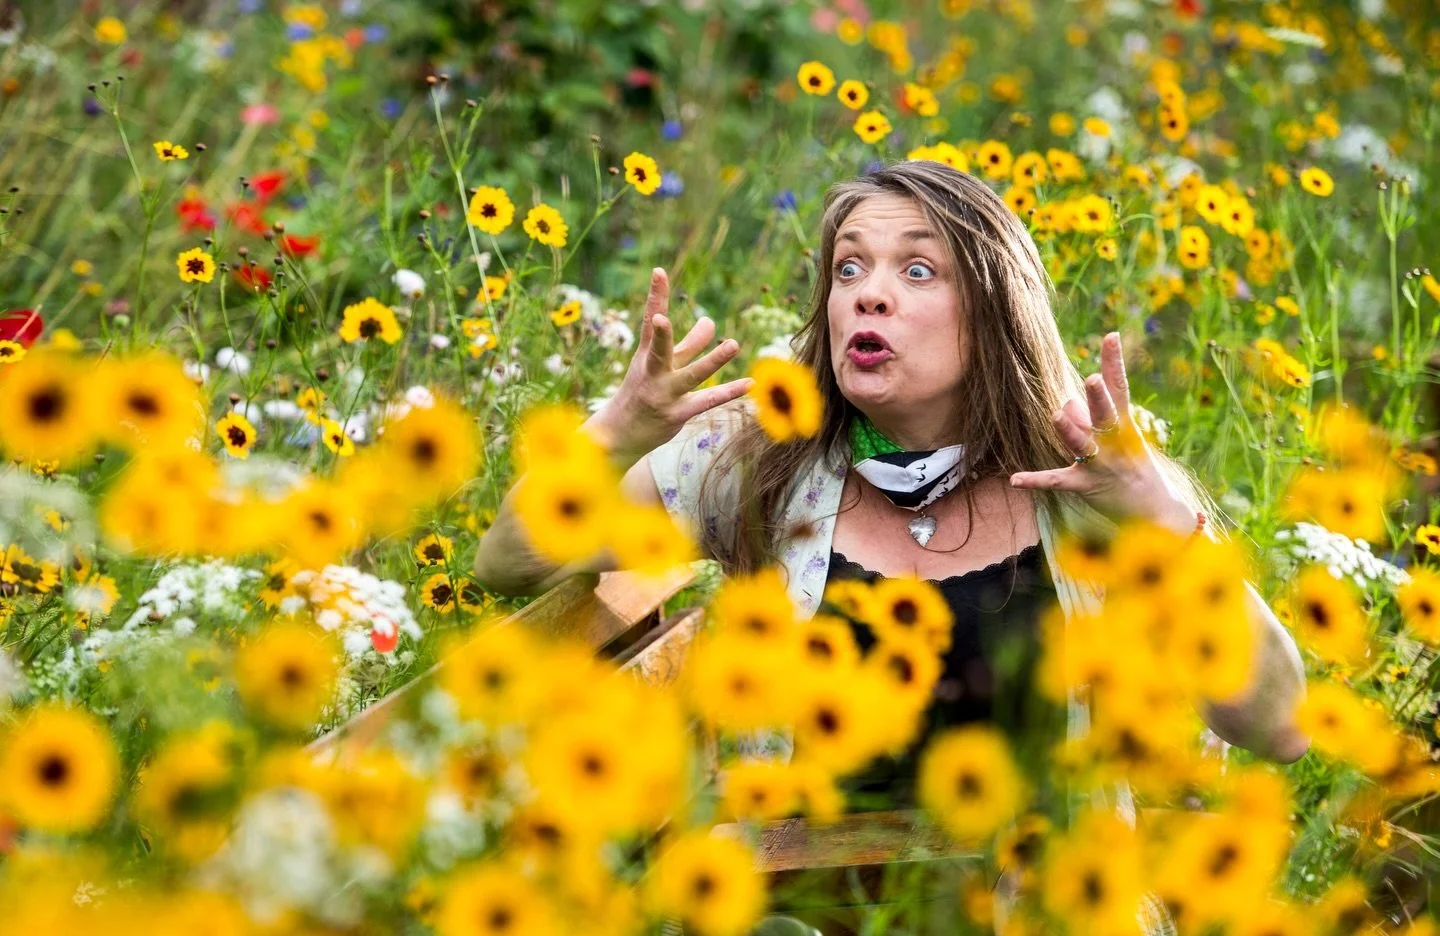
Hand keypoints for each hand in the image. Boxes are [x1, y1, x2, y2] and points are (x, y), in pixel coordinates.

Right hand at [582, 268, 751, 461]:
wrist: (619, 434)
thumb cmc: (642, 392)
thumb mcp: (662, 365)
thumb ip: (688, 344)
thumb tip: (710, 322)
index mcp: (646, 355)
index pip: (650, 322)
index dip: (655, 296)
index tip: (659, 271)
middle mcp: (653, 373)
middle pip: (660, 350)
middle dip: (661, 334)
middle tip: (662, 318)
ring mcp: (664, 394)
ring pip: (692, 375)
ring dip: (713, 361)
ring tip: (733, 345)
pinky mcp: (677, 414)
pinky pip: (707, 401)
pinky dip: (728, 392)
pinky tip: (749, 384)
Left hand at [1008, 332, 1196, 533]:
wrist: (1155, 513)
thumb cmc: (1134, 468)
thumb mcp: (1117, 440)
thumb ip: (1089, 418)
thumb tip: (1066, 402)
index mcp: (1124, 426)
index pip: (1119, 388)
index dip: (1114, 362)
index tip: (1110, 336)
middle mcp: (1115, 443)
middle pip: (1106, 414)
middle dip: (1099, 398)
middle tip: (1092, 380)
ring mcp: (1102, 465)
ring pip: (1083, 445)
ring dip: (1071, 432)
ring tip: (1057, 417)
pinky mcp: (1087, 487)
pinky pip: (1057, 481)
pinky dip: (1036, 480)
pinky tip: (1015, 480)